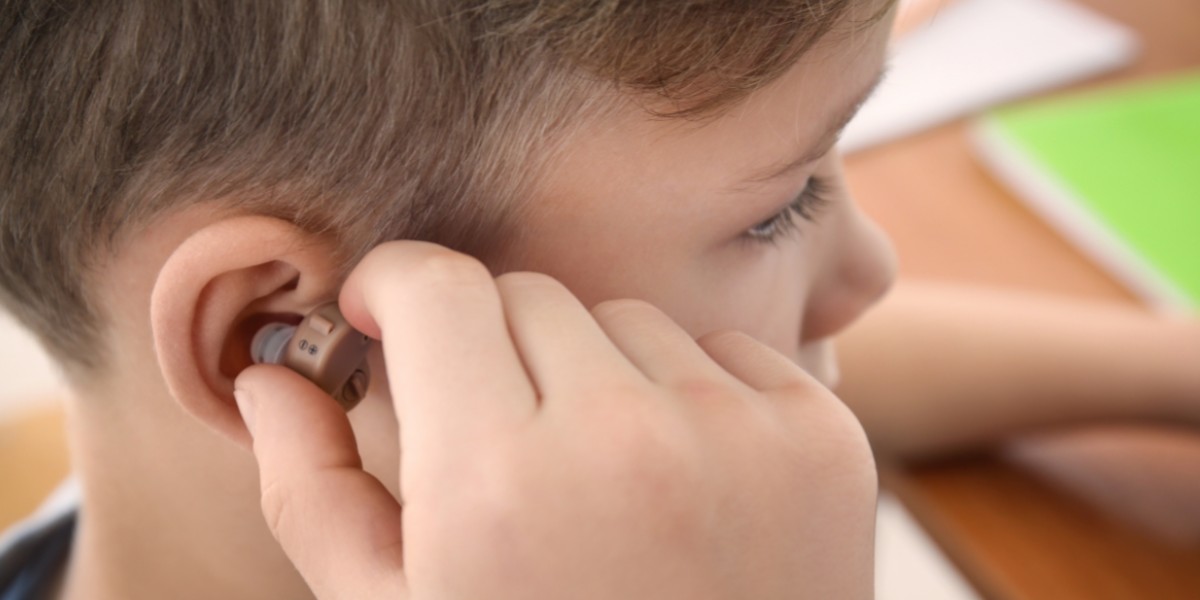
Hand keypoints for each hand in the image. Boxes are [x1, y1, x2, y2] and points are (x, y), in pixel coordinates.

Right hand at [233, 241, 877, 599]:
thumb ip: (314, 493)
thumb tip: (269, 377)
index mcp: (495, 486)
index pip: (432, 285)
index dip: (391, 289)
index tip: (383, 320)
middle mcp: (622, 439)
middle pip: (524, 295)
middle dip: (489, 351)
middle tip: (499, 445)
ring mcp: (738, 433)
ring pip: (626, 318)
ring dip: (596, 375)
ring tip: (602, 488)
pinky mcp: (823, 437)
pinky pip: (726, 352)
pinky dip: (692, 397)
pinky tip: (687, 496)